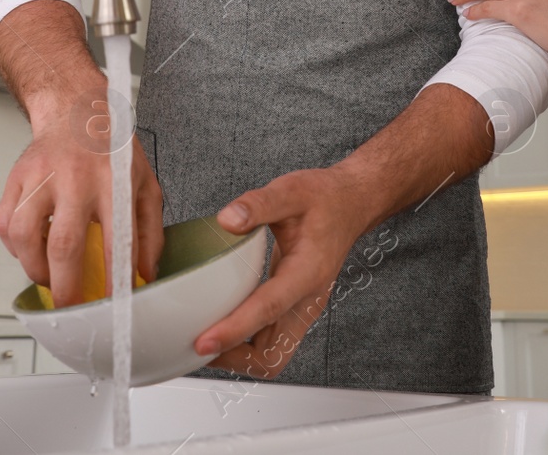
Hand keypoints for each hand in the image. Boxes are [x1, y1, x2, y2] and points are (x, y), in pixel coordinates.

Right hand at [0, 75, 164, 307]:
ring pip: (24, 236)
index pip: (115, 239)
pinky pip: (4, 223)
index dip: (114, 277)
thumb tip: (144, 273)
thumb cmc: (111, 148)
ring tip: (50, 278)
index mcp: (113, 181)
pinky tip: (31, 251)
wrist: (75, 109)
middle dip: (65, 286)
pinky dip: (15, 247)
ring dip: (35, 269)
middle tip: (71, 306)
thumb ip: (150, 231)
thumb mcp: (145, 183)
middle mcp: (74, 179)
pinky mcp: (16, 178)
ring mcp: (41, 178)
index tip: (113, 303)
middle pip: (63, 245)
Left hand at [193, 167, 366, 378]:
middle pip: (272, 355)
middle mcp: (308, 300)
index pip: (269, 309)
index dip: (235, 329)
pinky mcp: (295, 310)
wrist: (350, 206)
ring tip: (204, 341)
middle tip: (196, 346)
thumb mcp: (292, 190)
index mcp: (307, 271)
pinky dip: (245, 344)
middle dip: (234, 358)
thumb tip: (226, 220)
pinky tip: (222, 326)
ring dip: (238, 356)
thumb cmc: (324, 199)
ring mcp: (303, 309)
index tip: (204, 342)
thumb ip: (258, 204)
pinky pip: (270, 343)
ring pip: (271, 356)